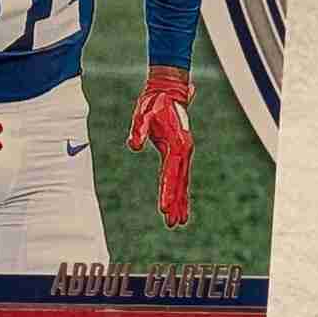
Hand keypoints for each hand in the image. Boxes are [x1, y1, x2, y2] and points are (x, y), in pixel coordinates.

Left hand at [127, 70, 195, 227]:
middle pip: (180, 182)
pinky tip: (179, 206)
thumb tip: (133, 145)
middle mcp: (184, 151)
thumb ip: (138, 130)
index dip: (168, 191)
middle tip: (172, 223)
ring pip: (182, 182)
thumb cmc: (154, 104)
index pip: (171, 173)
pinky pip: (180, 176)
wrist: (167, 93)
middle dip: (176, 203)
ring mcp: (184, 153)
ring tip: (178, 222)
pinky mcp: (178, 153)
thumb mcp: (142, 114)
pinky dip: (180, 192)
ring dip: (180, 202)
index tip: (165, 208)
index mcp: (178, 144)